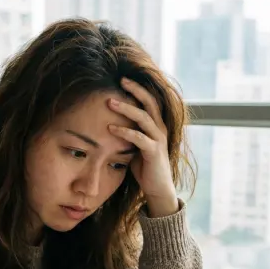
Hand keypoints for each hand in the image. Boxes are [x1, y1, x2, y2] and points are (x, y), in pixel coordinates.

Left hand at [107, 77, 177, 217]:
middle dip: (135, 89)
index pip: (150, 100)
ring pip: (144, 117)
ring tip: (110, 102)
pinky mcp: (153, 152)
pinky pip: (139, 137)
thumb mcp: (136, 146)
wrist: (158, 189)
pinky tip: (111, 128)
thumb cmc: (146, 168)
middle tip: (121, 80)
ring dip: (126, 108)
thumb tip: (111, 124)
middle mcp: (160, 128)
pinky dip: (124, 132)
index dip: (138, 88)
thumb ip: (129, 134)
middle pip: (150, 102)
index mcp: (156, 125)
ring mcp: (158, 139)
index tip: (123, 79)